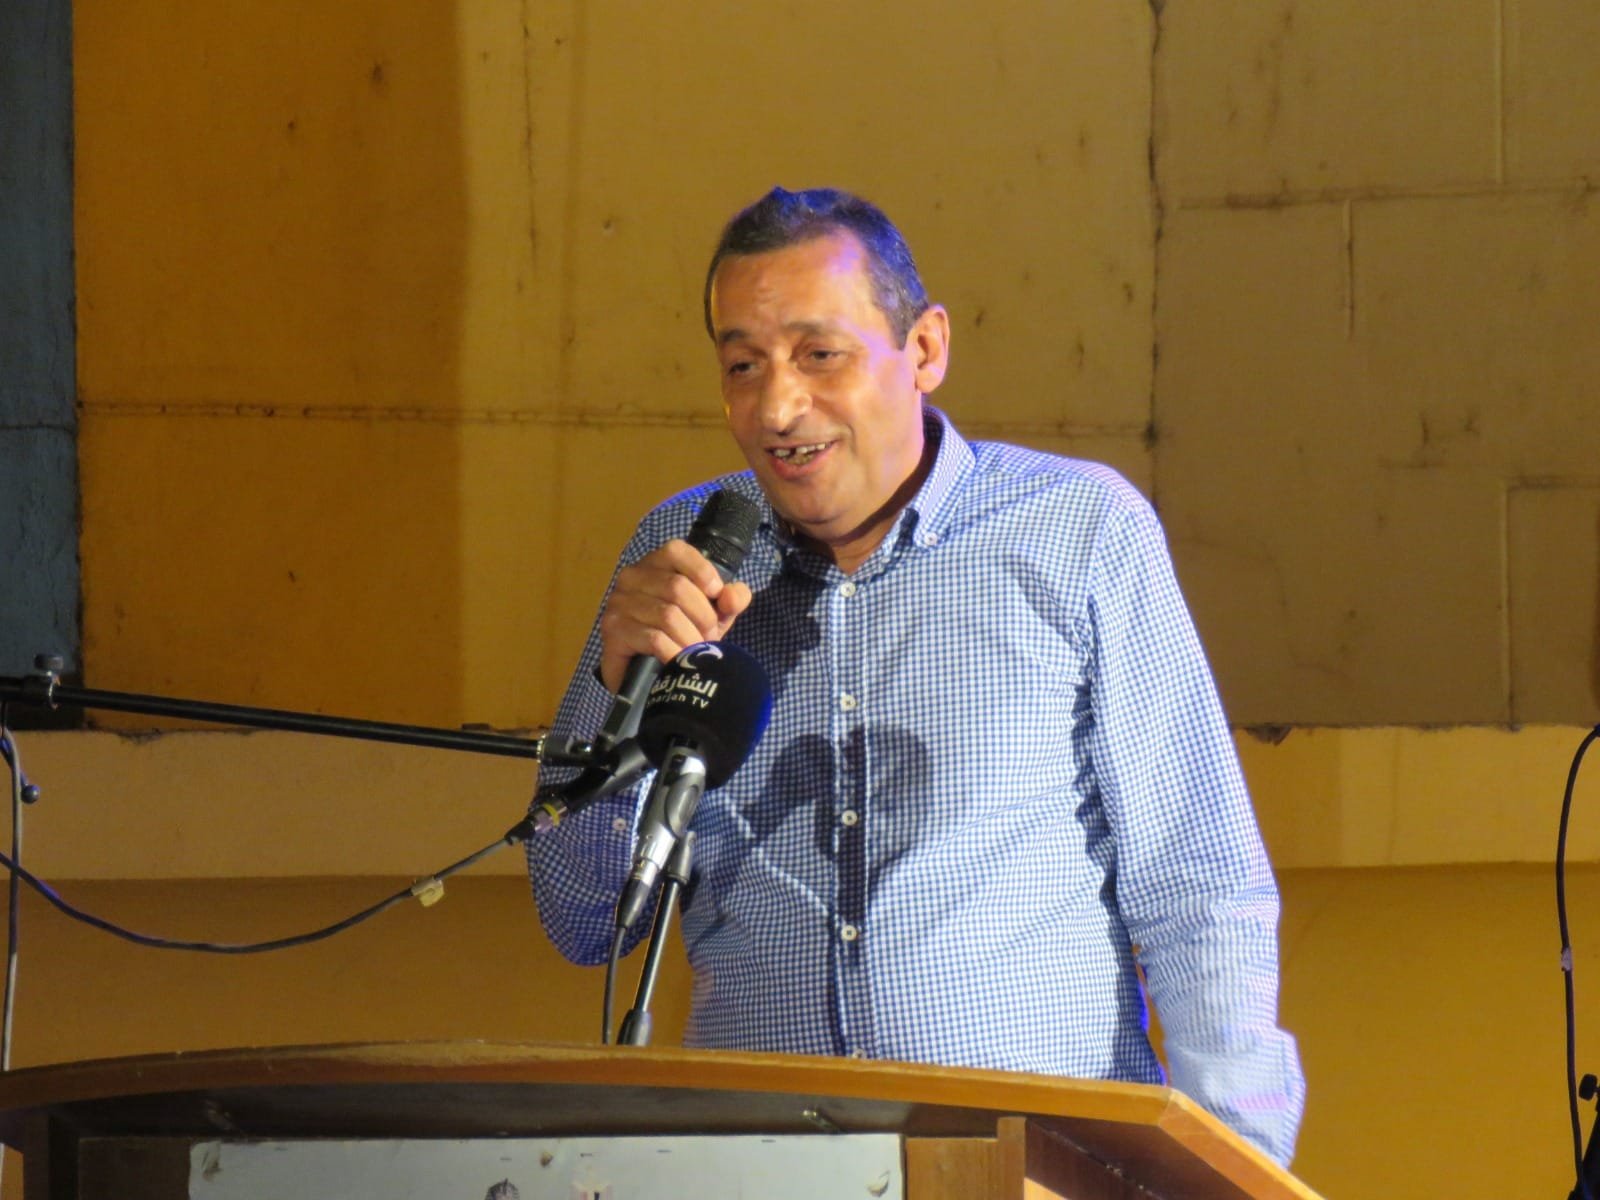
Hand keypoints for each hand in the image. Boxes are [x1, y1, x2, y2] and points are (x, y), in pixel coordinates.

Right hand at [597, 540, 753, 692]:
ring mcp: (619, 602)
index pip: (676, 551)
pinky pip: (654, 639)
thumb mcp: (715, 615)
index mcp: (655, 564)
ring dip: (690, 638)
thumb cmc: (681, 634)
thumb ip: (731, 600)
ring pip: (667, 615)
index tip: (717, 595)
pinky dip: (674, 652)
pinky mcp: (613, 630)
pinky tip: (678, 661)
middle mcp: (632, 576)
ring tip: (695, 651)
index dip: (702, 571)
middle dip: (703, 616)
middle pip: (678, 587)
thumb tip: (732, 595)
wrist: (649, 673)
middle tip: (709, 637)